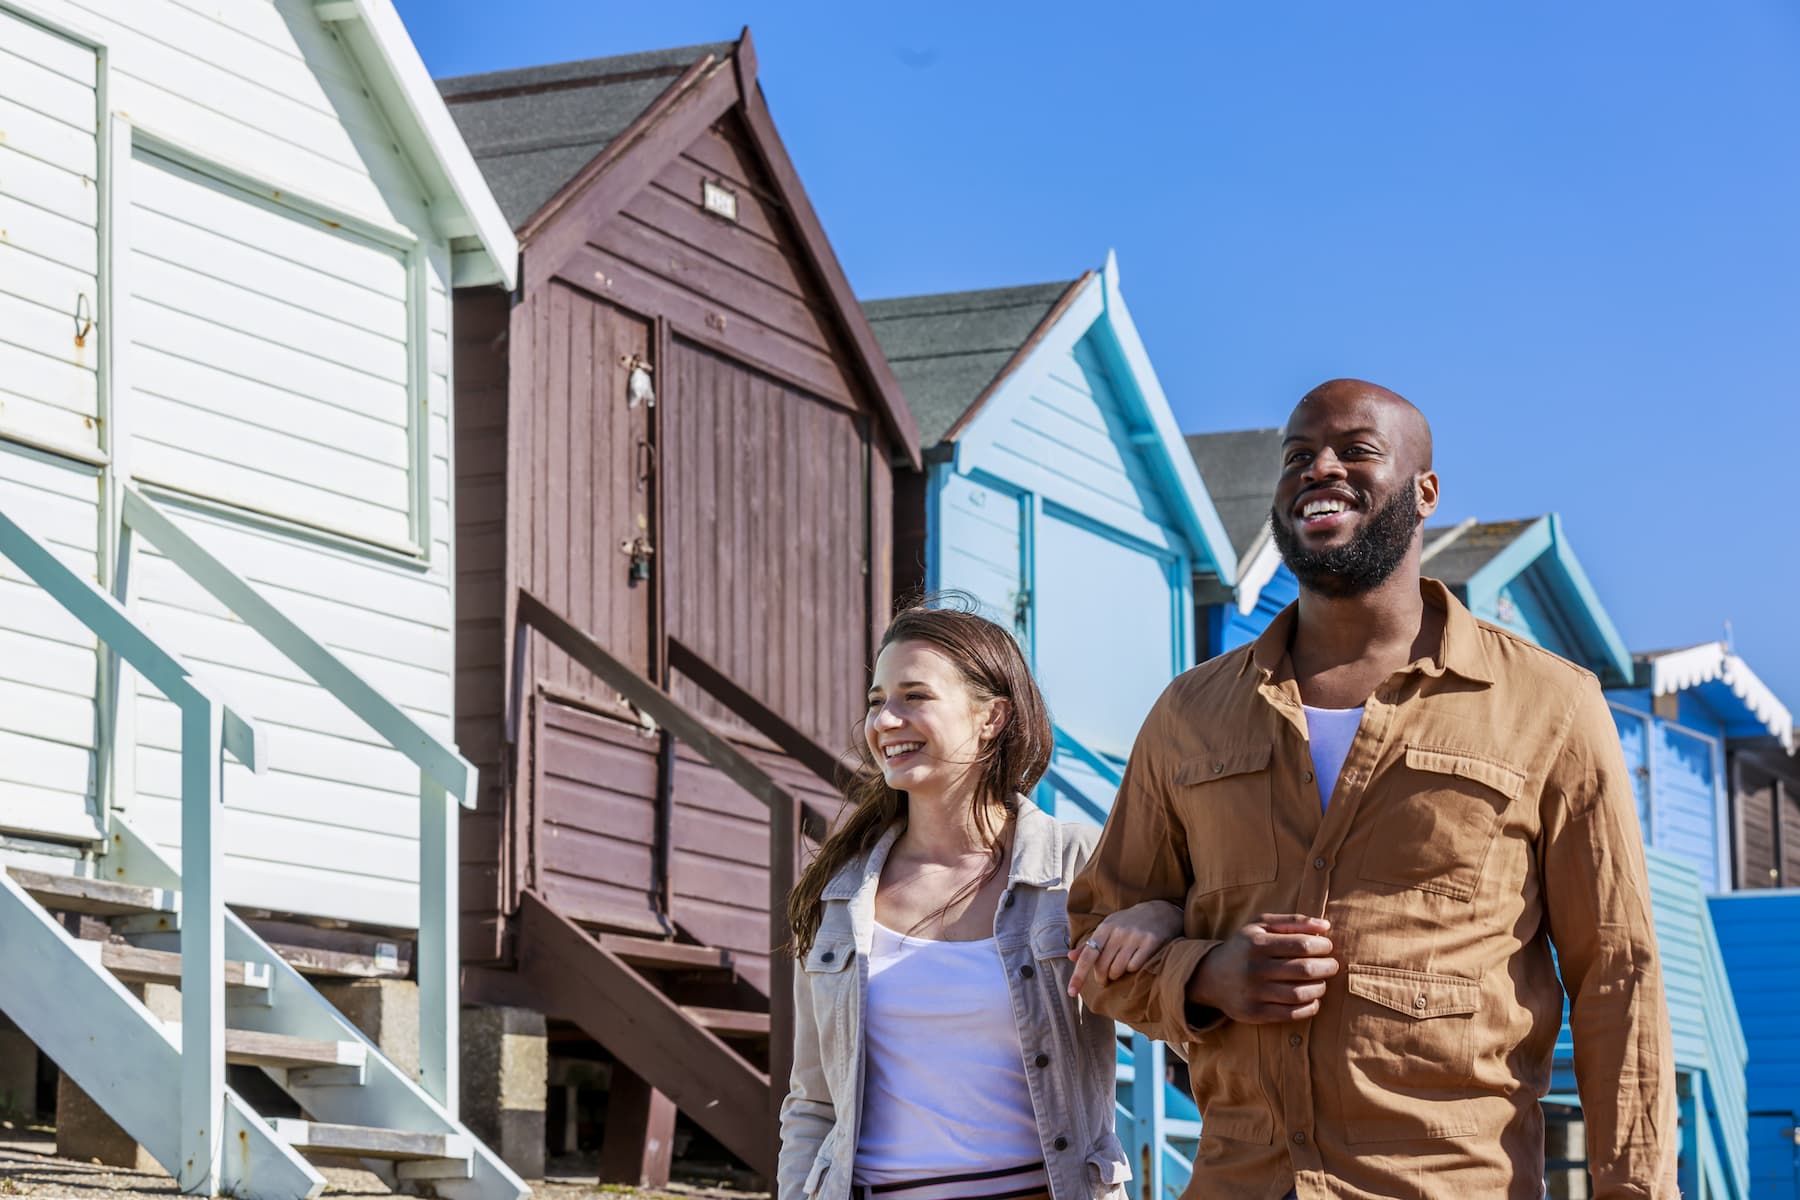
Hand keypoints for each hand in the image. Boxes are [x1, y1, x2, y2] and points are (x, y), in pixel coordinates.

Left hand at [1067, 900, 1183, 996]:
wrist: (1160, 911)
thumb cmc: (1129, 923)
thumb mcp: (1108, 927)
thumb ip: (1090, 944)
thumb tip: (1070, 957)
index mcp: (1104, 928)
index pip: (1087, 956)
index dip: (1078, 976)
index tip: (1071, 992)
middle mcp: (1118, 932)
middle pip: (1102, 967)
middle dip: (1101, 978)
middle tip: (1104, 980)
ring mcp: (1135, 937)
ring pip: (1118, 970)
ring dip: (1117, 975)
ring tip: (1120, 969)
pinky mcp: (1150, 942)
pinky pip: (1135, 967)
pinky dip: (1132, 970)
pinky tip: (1135, 963)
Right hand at [1186, 913, 1338, 1022]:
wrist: (1211, 976)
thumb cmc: (1245, 947)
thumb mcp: (1261, 926)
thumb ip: (1293, 922)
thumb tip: (1326, 926)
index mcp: (1257, 942)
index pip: (1302, 944)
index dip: (1322, 946)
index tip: (1327, 947)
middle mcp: (1254, 968)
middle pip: (1304, 970)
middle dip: (1327, 967)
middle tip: (1331, 966)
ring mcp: (1253, 992)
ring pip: (1300, 994)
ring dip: (1320, 988)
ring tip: (1321, 982)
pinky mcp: (1254, 1013)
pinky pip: (1291, 1014)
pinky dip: (1309, 1007)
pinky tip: (1312, 999)